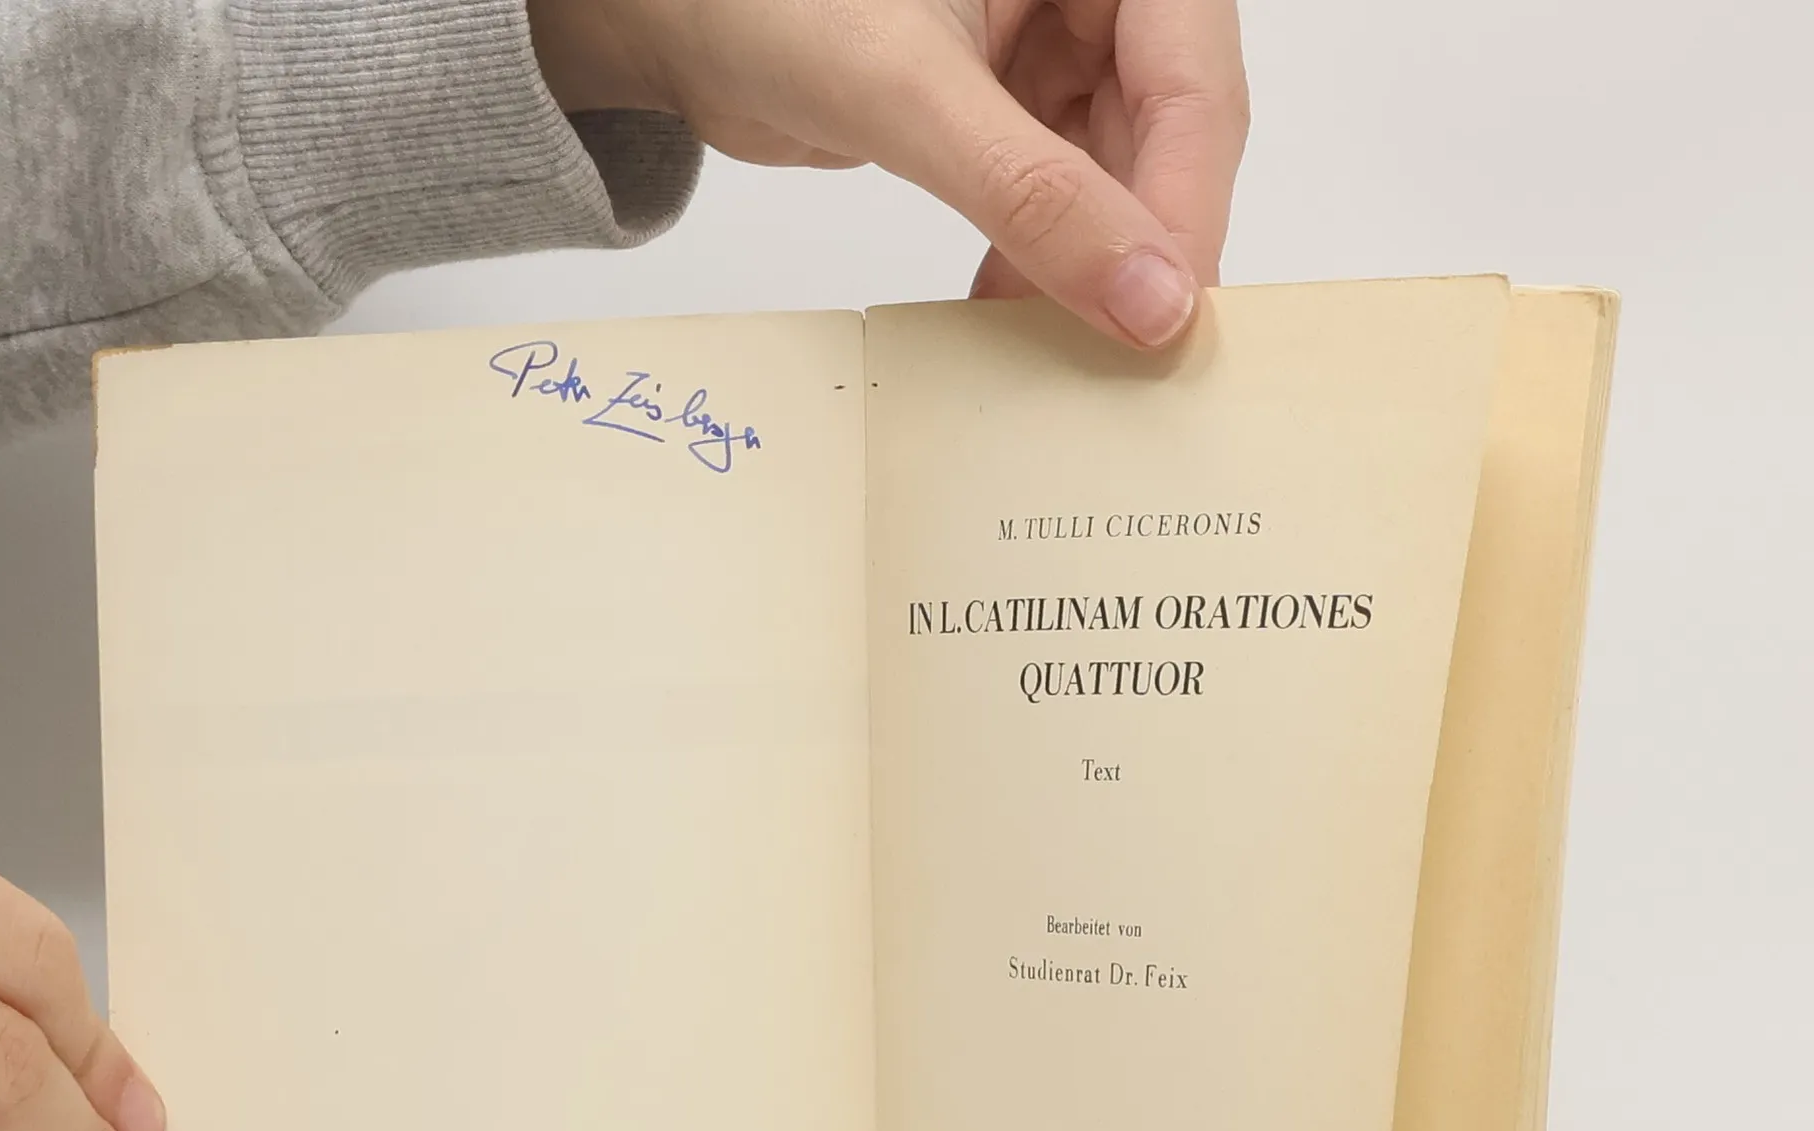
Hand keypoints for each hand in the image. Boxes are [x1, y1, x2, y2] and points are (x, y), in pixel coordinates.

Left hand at [530, 0, 1247, 348]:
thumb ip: (1034, 196)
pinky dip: (1039, 264)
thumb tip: (1148, 301)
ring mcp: (1053, 47)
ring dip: (1089, 271)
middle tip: (1132, 365)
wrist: (669, 11)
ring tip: (1070, 362)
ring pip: (1113, 177)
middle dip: (1142, 250)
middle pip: (1169, 135)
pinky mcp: (1007, 106)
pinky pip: (1055, 196)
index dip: (1186, 205)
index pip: (1192, 81)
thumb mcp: (910, 94)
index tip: (1170, 320)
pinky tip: (1016, 327)